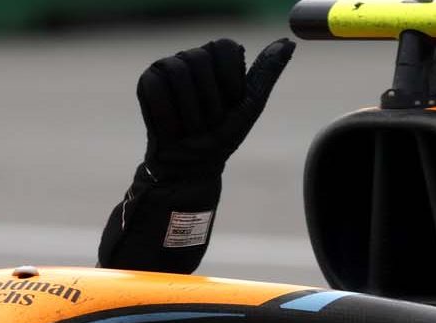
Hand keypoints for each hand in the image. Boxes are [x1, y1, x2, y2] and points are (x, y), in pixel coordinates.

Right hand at [137, 37, 294, 181]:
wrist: (192, 167)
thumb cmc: (222, 137)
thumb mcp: (250, 105)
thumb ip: (267, 73)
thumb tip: (288, 41)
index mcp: (218, 57)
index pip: (225, 47)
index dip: (231, 82)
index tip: (231, 104)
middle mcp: (192, 56)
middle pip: (200, 60)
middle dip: (210, 102)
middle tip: (209, 124)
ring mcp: (167, 66)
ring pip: (178, 74)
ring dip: (190, 112)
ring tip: (192, 128)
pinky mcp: (147, 81)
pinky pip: (157, 89)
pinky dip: (169, 116)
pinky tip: (173, 131)